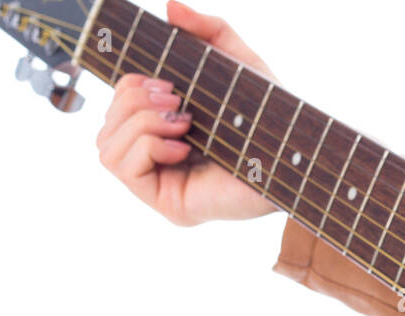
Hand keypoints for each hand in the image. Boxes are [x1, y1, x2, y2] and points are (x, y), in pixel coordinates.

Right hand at [96, 1, 278, 225]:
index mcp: (166, 131)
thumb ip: (210, 31)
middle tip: (179, 102)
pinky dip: (147, 146)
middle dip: (134, 100)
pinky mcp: (170, 206)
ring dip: (140, 122)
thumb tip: (170, 7)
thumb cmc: (274, 119)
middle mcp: (158, 161)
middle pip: (106, 122)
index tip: (166, 81)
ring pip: (106, 145)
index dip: (128, 86)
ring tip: (184, 123)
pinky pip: (122, 167)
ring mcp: (162, 186)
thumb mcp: (240, 64)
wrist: (298, 161)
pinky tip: (185, 147)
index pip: (117, 107)